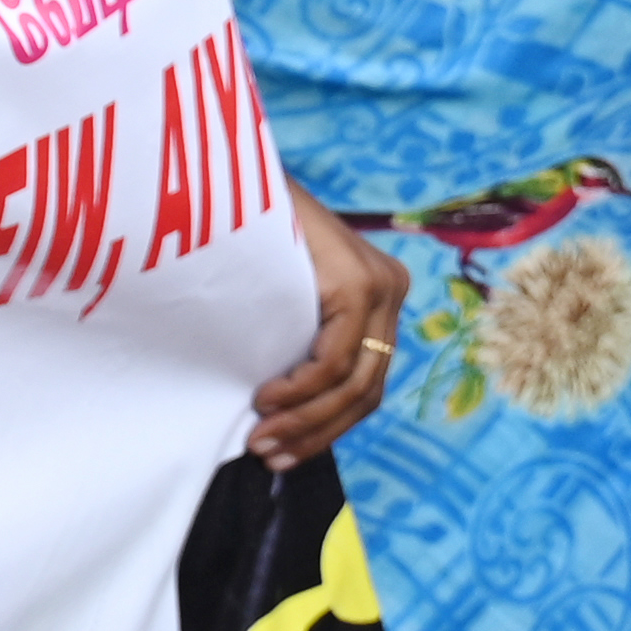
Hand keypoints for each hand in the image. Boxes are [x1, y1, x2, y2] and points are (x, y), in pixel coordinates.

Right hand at [254, 198, 405, 466]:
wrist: (239, 175)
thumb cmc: (251, 233)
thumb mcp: (286, 292)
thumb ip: (300, 334)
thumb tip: (282, 409)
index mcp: (381, 296)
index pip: (366, 383)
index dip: (327, 428)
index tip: (283, 452)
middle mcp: (391, 292)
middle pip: (366, 390)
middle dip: (315, 433)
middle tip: (269, 455)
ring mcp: (381, 288)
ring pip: (354, 381)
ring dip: (306, 420)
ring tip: (262, 438)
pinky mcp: (359, 285)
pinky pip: (334, 357)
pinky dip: (301, 389)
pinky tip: (267, 400)